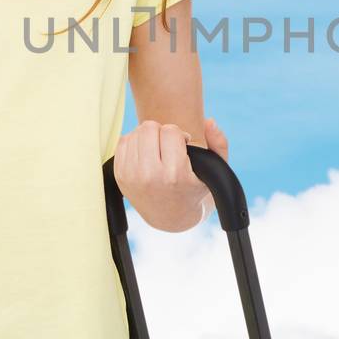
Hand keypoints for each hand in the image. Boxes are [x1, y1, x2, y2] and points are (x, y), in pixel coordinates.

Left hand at [113, 116, 229, 231]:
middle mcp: (150, 176)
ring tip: (157, 151)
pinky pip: (123, 141)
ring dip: (147, 137)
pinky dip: (135, 143)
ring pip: (136, 132)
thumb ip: (219, 144)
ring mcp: (131, 176)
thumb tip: (210, 121)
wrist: (170, 217)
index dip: (179, 134)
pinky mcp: (120, 175)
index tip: (183, 146)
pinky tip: (145, 154)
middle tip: (168, 146)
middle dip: (161, 132)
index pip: (171, 131)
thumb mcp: (214, 171)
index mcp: (175, 174)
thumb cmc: (193, 189)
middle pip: (149, 127)